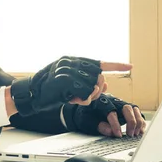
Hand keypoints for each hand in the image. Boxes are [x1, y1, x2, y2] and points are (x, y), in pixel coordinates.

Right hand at [9, 56, 131, 116]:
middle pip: (98, 76)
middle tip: (85, 98)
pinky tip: (70, 100)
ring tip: (74, 99)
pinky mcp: (64, 80)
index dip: (116, 65)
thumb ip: (85, 82)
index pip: (98, 62)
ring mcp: (67, 69)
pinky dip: (81, 100)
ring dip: (87, 97)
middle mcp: (70, 61)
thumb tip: (105, 84)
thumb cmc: (50, 91)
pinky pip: (84, 93)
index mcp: (72, 60)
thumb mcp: (69, 85)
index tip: (130, 66)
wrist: (32, 96)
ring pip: (93, 86)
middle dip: (97, 90)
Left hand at [63, 94, 145, 136]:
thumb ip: (99, 126)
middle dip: (130, 121)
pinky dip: (140, 121)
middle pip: (126, 108)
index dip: (115, 124)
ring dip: (137, 121)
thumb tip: (111, 132)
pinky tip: (140, 131)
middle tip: (130, 134)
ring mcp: (120, 104)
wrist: (85, 110)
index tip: (118, 134)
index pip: (111, 112)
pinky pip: (137, 113)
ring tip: (135, 134)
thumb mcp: (87, 121)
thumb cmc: (85, 115)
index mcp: (101, 102)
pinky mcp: (126, 109)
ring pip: (134, 109)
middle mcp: (113, 101)